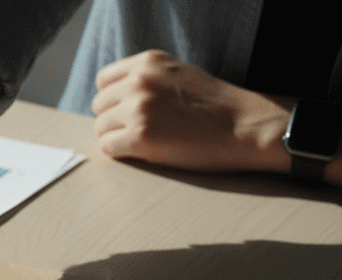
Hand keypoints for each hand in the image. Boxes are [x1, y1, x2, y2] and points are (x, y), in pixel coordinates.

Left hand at [92, 50, 291, 173]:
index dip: (113, 99)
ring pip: (101, 128)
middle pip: (99, 106)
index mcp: (148, 62)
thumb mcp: (176, 76)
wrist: (245, 127)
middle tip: (142, 130)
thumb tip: (109, 100)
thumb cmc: (213, 107)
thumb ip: (145, 80)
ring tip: (148, 140)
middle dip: (114, 120)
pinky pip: (108, 148)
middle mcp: (139, 80)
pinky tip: (145, 151)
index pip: (103, 81)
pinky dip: (122, 153)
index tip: (129, 111)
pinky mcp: (140, 136)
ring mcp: (139, 108)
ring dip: (118, 137)